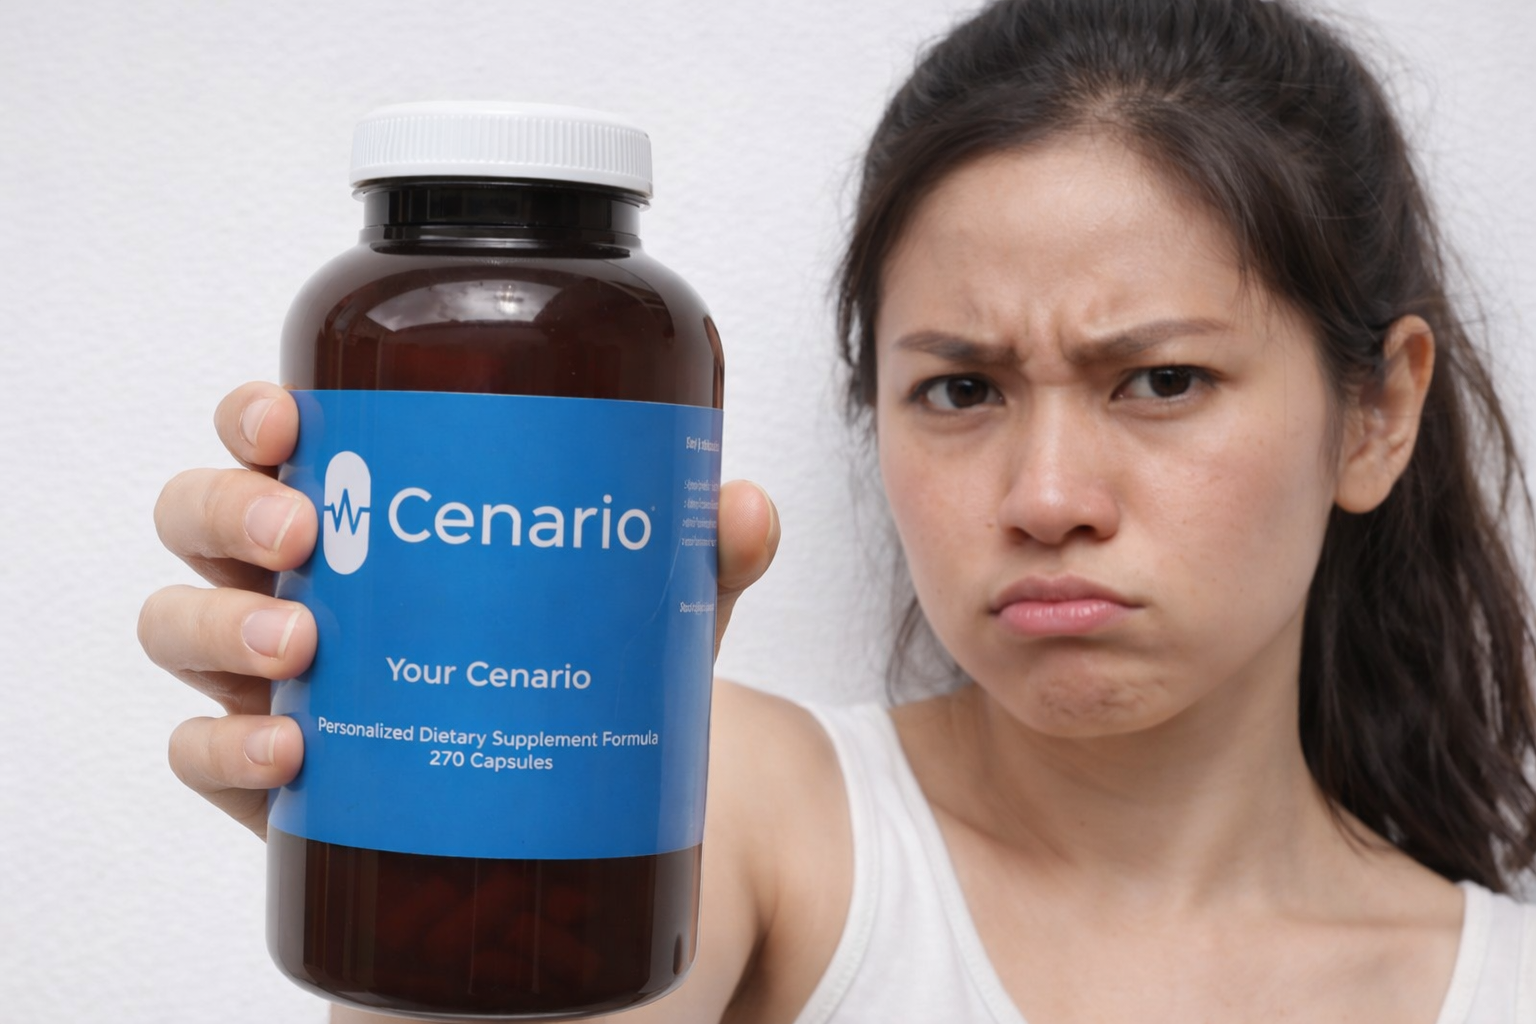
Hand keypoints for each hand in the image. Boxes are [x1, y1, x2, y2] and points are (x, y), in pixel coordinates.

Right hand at [140, 382, 778, 837]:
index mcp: (368, 511)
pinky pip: (199, 749)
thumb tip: (744, 503)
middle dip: (230, 503)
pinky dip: (226, 743)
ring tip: (305, 640)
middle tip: (306, 524)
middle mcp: (298, 578)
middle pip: (201, 512)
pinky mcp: (269, 769)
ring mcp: (270, 674)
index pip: (276, 436)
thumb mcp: (637, 611)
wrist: (562, 808)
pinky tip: (293, 750)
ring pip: (176, 620)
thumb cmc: (566, 667)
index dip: (255, 412)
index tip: (292, 413)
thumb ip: (692, 560)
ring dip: (220, 618)